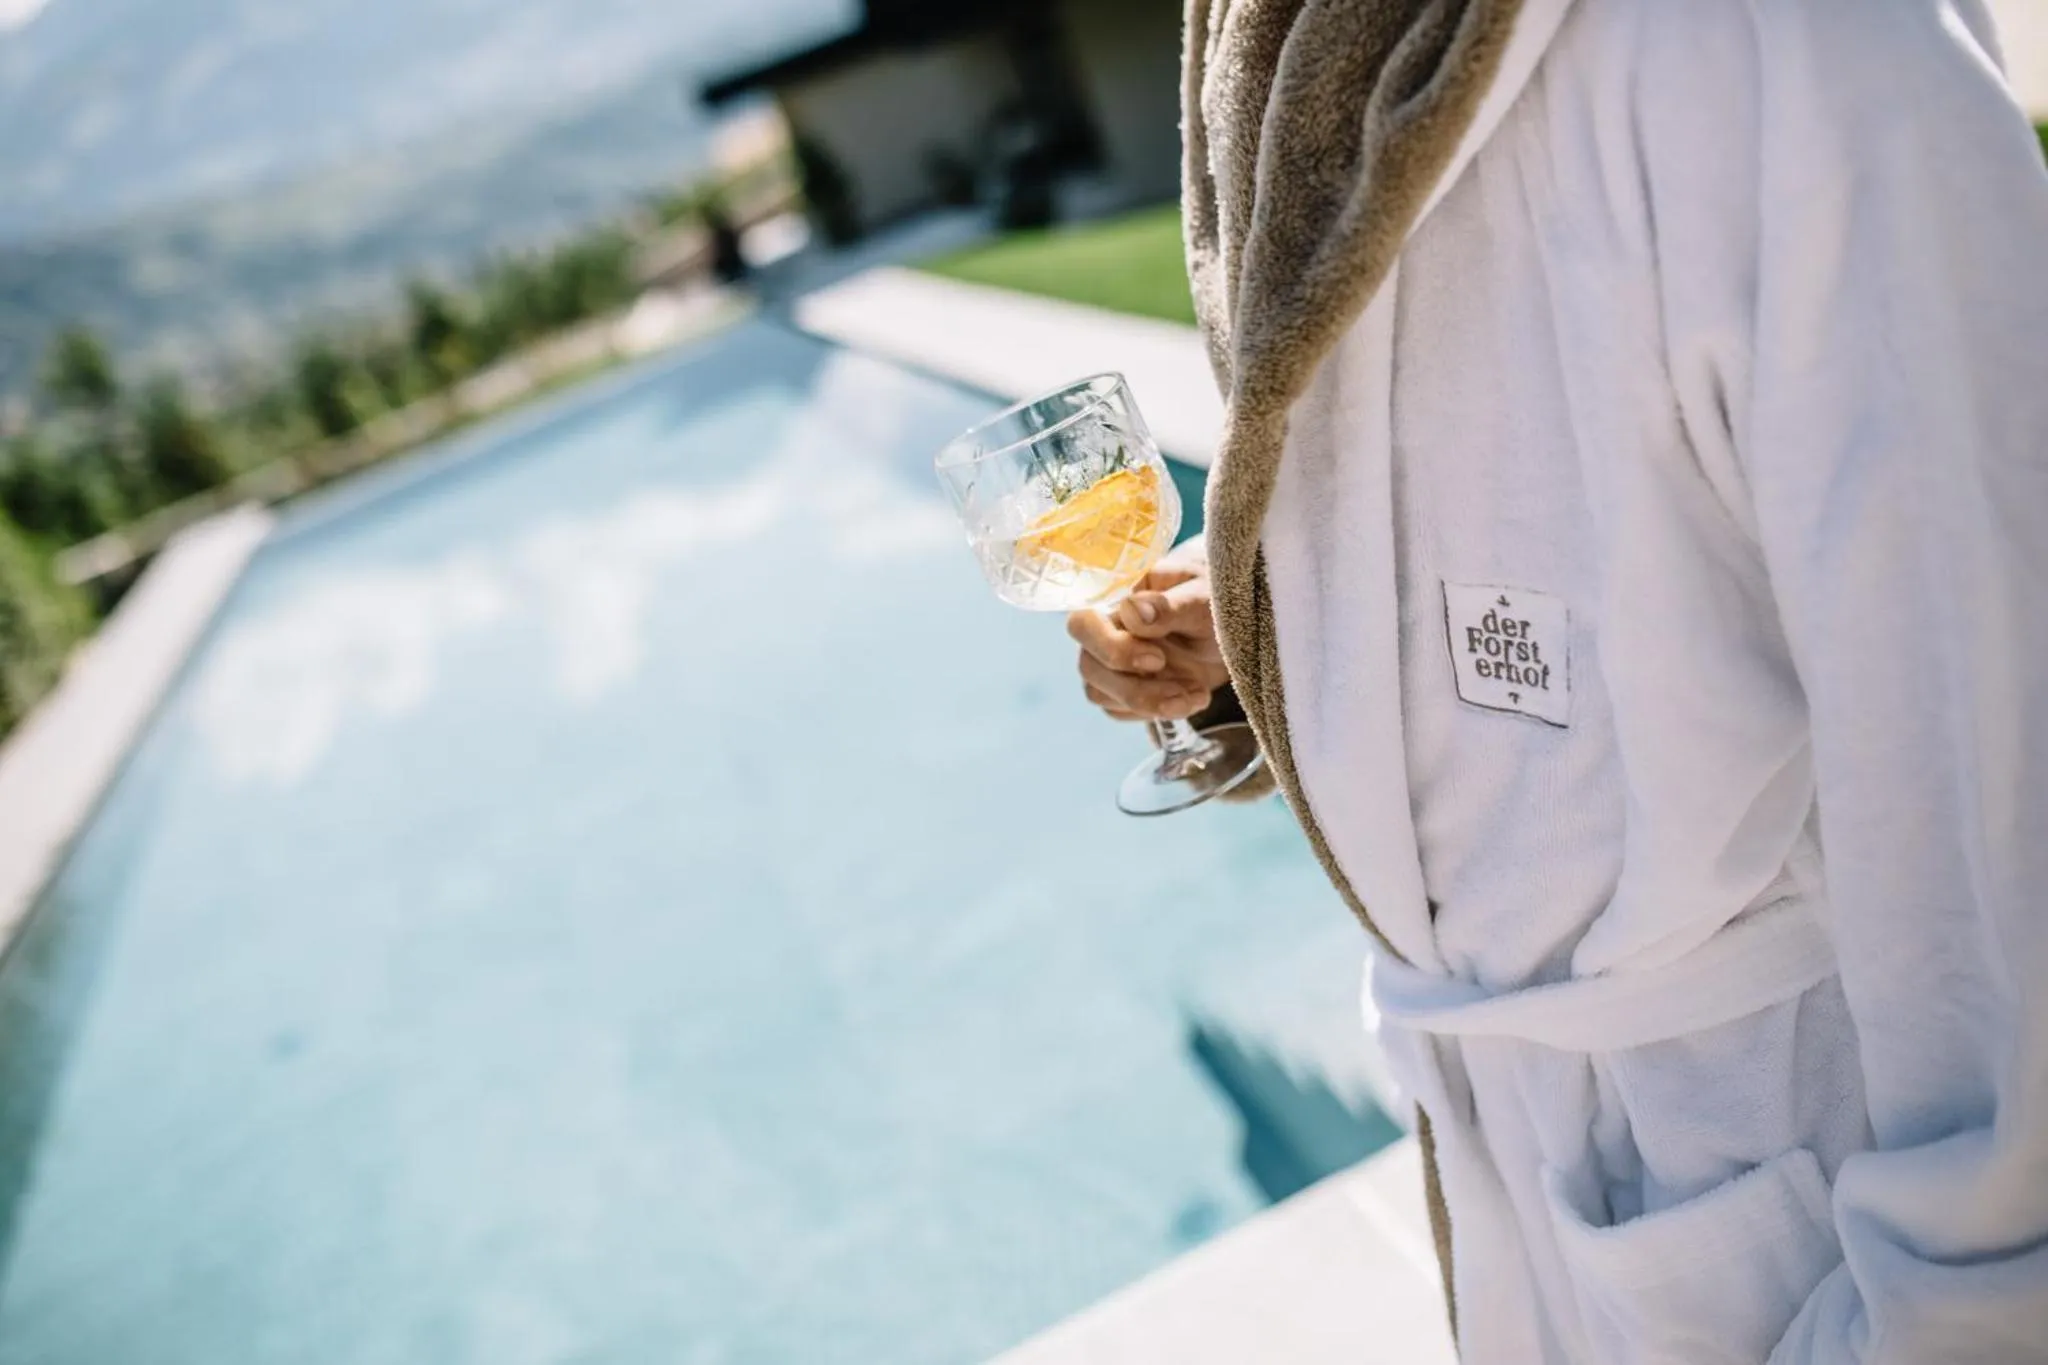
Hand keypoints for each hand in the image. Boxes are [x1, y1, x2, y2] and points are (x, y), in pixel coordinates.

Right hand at [1066, 545, 1229, 723]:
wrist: (1235, 623)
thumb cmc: (1214, 598)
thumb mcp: (1202, 598)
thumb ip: (1168, 606)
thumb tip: (1131, 610)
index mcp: (1117, 599)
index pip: (1083, 624)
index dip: (1112, 648)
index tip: (1157, 659)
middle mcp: (1108, 633)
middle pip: (1089, 667)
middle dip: (1132, 688)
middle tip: (1180, 689)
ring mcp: (1115, 665)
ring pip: (1102, 696)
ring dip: (1150, 704)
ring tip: (1195, 695)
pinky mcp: (1129, 689)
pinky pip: (1123, 712)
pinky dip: (1159, 712)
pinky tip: (1195, 697)